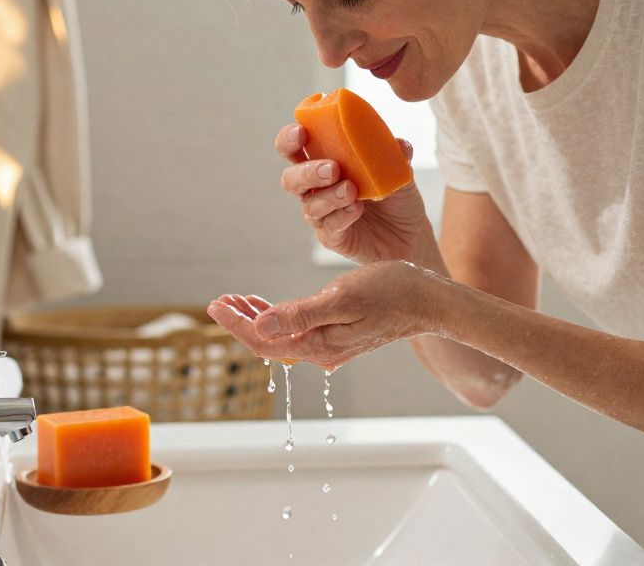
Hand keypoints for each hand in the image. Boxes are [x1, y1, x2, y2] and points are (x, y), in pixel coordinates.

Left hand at [206, 261, 440, 368]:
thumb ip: (300, 314)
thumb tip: (262, 327)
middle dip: (242, 321)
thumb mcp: (341, 298)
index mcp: (319, 344)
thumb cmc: (390, 293)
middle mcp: (322, 351)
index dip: (236, 324)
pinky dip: (279, 317)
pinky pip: (299, 331)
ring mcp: (331, 344)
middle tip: (220, 300)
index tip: (215, 304)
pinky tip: (270, 306)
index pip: (264, 341)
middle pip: (270, 342)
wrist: (429, 301)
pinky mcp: (339, 334)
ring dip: (259, 318)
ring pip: (283, 336)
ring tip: (237, 300)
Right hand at [275, 124, 432, 264]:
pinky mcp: (332, 237)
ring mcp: (322, 214)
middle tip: (332, 168)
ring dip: (329, 195)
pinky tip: (356, 209)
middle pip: (291, 179)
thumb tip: (401, 145)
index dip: (289, 140)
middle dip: (307, 171)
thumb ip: (394, 156)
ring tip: (351, 189)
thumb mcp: (398, 172)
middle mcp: (316, 189)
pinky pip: (328, 227)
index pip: (294, 149)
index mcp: (323, 163)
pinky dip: (341, 216)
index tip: (300, 132)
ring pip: (310, 204)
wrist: (410, 234)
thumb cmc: (395, 197)